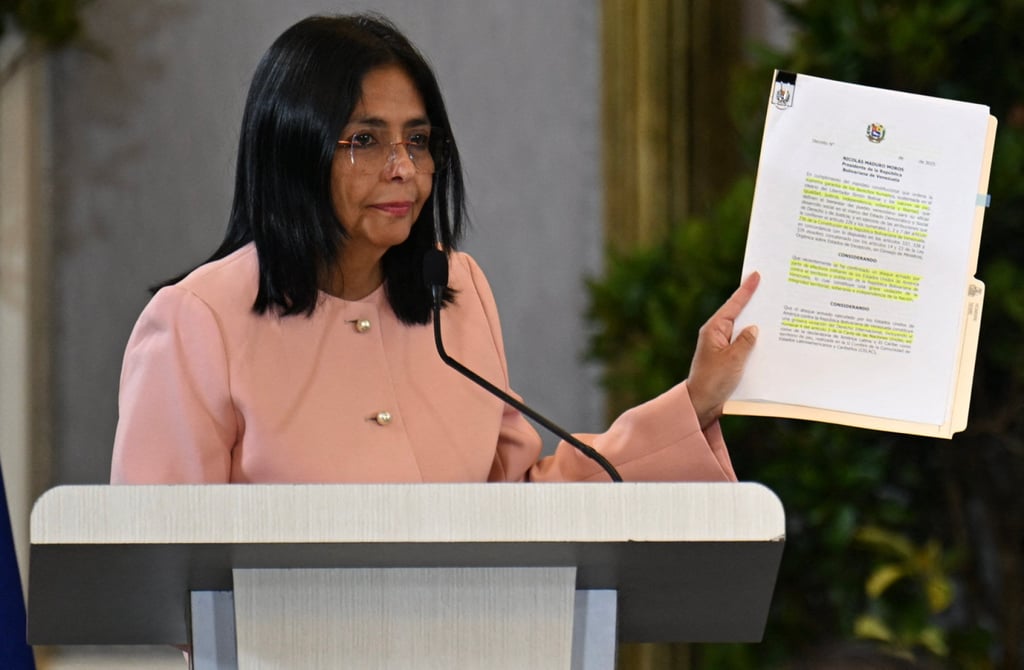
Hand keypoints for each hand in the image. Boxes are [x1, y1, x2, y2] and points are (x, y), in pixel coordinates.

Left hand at [687, 272, 759, 428]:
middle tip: (773, 290)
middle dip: (756, 304)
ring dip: (759, 326)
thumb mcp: (733, 360)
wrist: (702, 404)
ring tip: (777, 313)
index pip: (733, 305)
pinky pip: (745, 345)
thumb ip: (746, 341)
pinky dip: (756, 343)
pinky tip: (770, 341)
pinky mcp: (728, 358)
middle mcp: (717, 335)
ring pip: (744, 331)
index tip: (756, 274)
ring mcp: (723, 346)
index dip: (746, 290)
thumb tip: (754, 328)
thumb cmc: (713, 381)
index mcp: (714, 329)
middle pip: (740, 315)